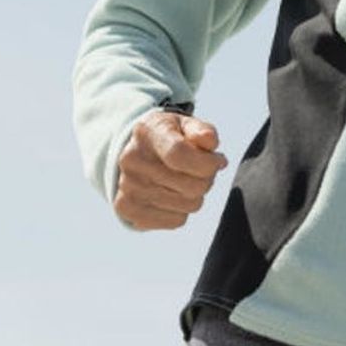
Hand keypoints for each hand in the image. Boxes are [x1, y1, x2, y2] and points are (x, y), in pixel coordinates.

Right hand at [114, 109, 228, 230]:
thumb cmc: (170, 136)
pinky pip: (176, 221)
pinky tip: (174, 193)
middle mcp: (132, 160)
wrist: (136, 152)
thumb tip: (211, 142)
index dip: (207, 162)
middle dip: (207, 178)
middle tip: (205, 169)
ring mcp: (127, 187)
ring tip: (189, 180)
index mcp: (148, 132)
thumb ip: (202, 131)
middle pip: (189, 185)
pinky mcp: (128, 210)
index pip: (178, 153)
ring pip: (188, 205)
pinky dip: (183, 210)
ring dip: (197, 194)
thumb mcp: (186, 124)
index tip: (219, 160)